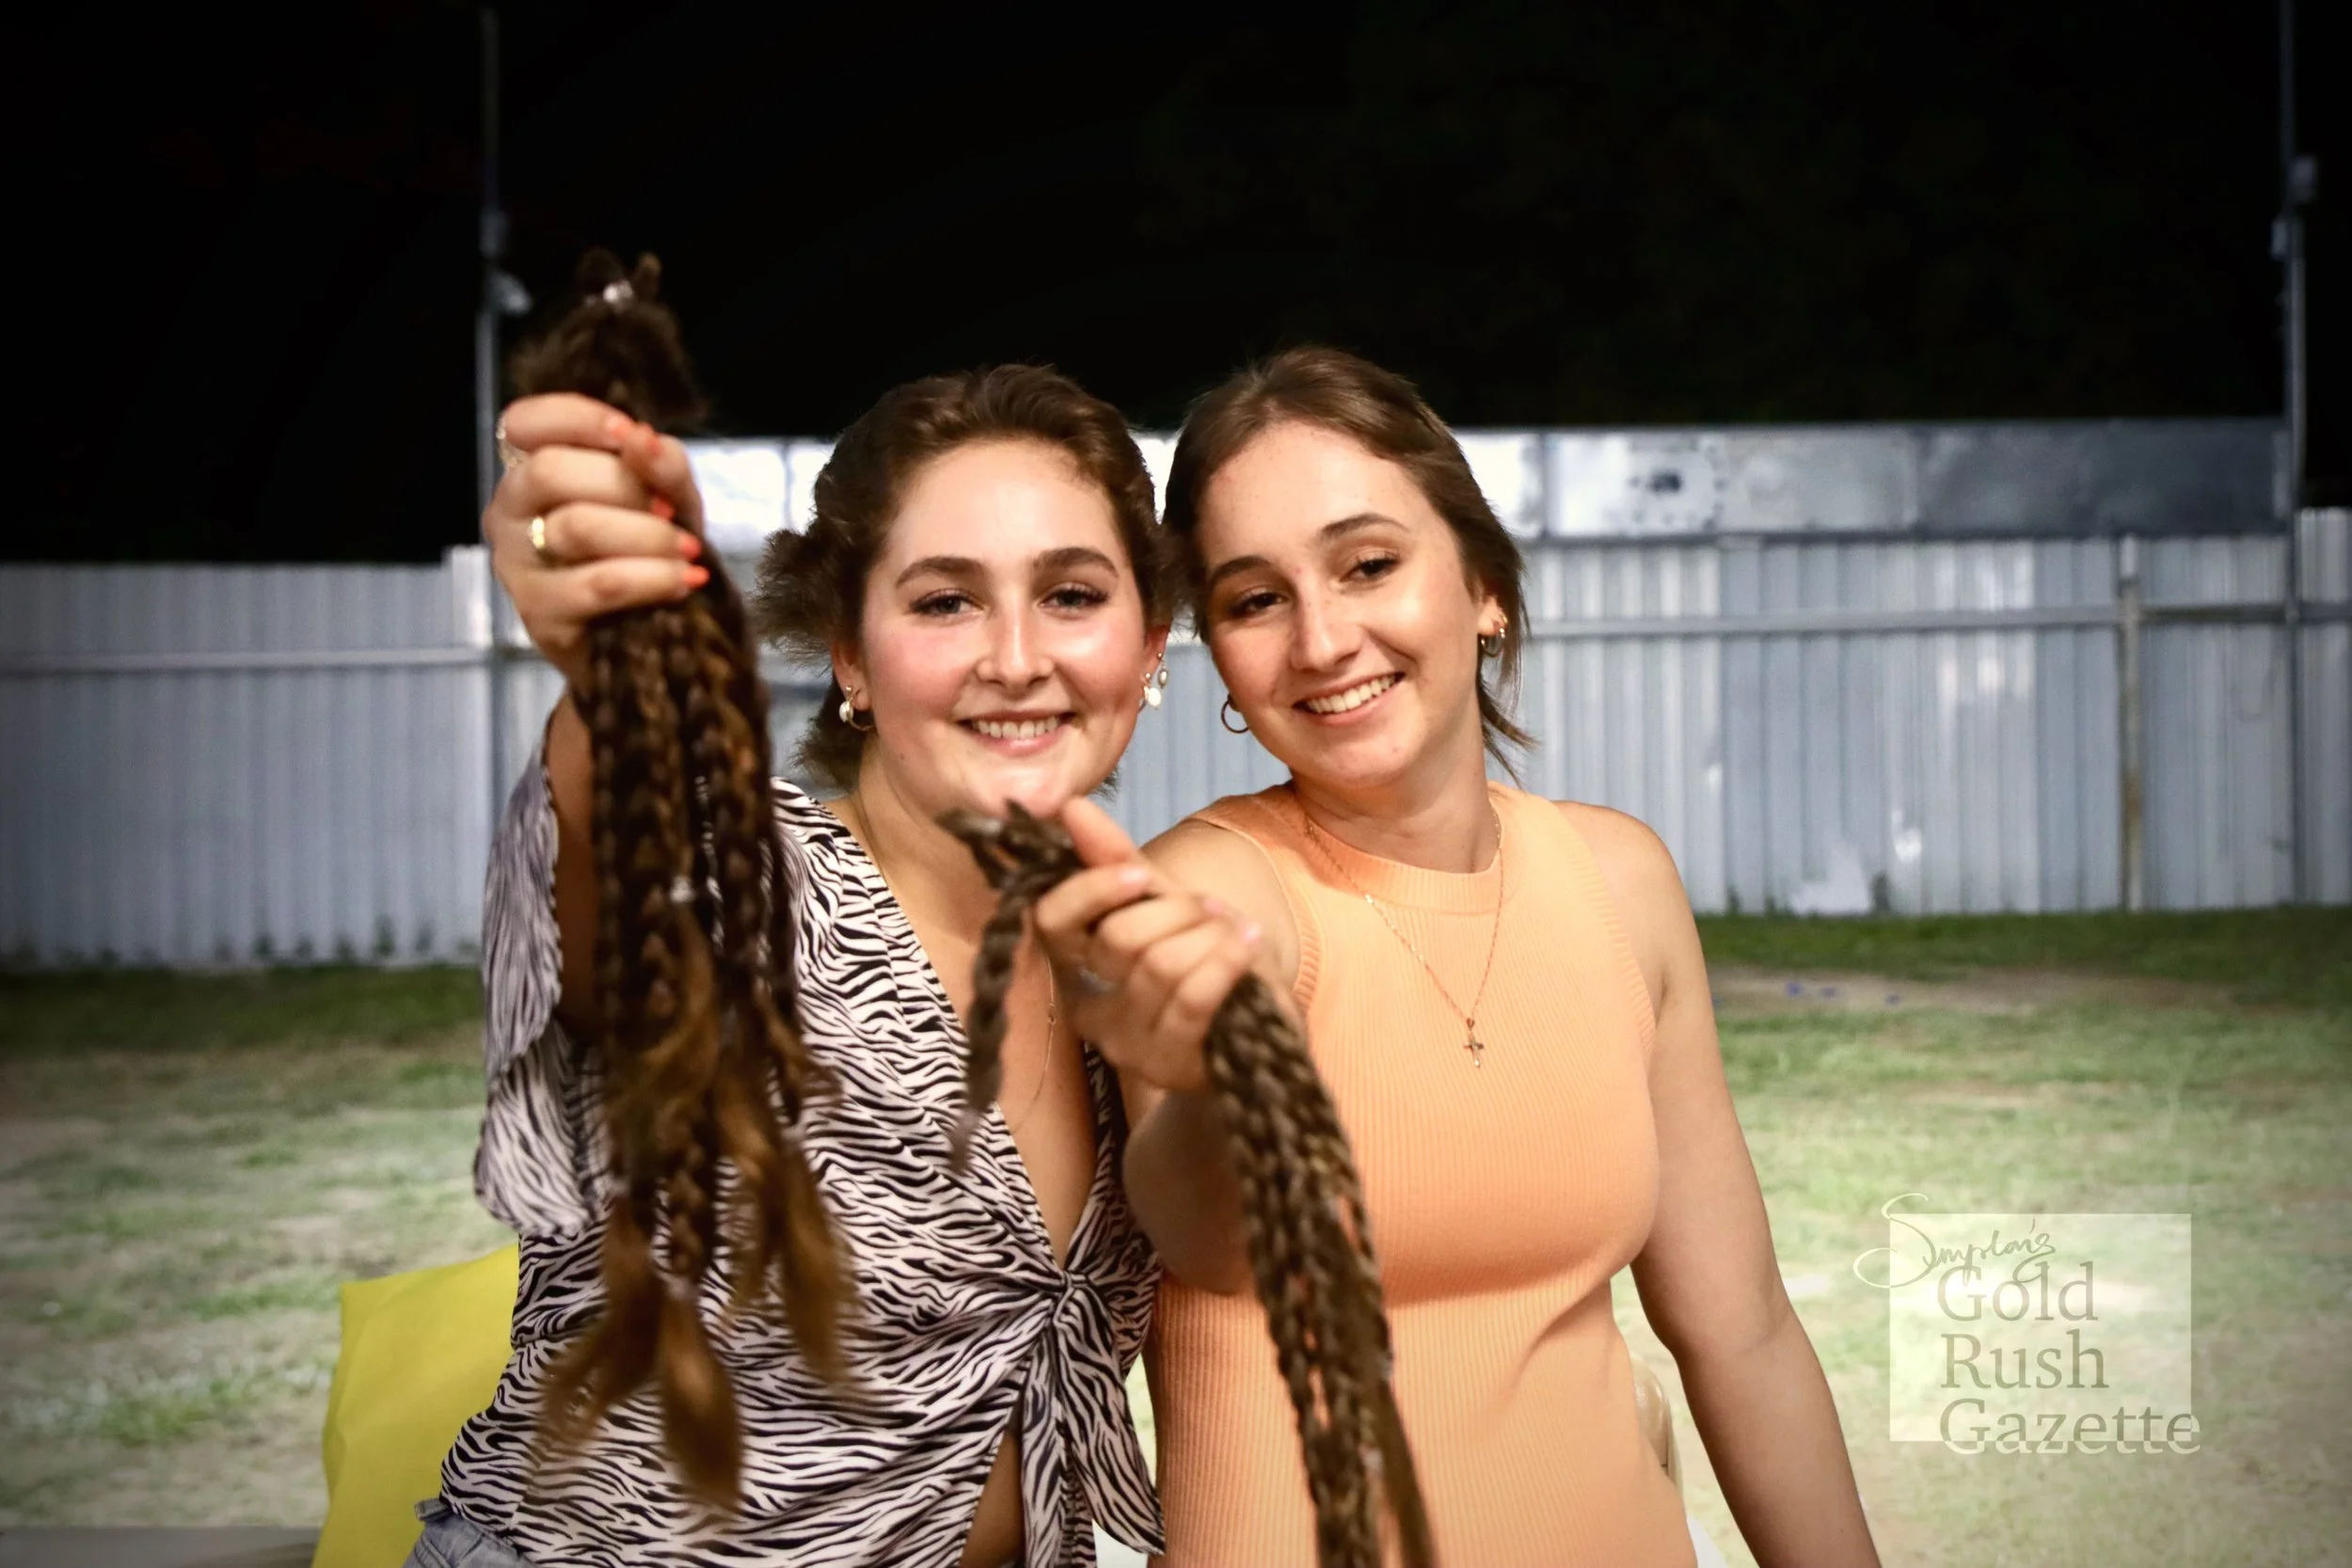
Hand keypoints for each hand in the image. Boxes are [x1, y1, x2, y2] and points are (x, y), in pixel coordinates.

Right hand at [485, 393, 710, 692]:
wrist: (655, 637)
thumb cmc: (650, 551)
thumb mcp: (668, 497)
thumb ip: (659, 463)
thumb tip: (641, 437)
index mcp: (530, 469)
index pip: (523, 423)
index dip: (576, 419)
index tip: (629, 434)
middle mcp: (509, 512)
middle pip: (549, 471)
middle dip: (624, 484)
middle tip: (668, 509)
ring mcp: (516, 565)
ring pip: (577, 527)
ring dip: (648, 535)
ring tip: (687, 551)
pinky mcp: (539, 615)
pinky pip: (599, 584)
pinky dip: (651, 578)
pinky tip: (682, 581)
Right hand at [1032, 799, 1261, 1094]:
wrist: (1262, 1032)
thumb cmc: (1208, 963)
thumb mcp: (1166, 905)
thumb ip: (1117, 861)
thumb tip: (1071, 805)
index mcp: (1080, 968)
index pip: (1052, 923)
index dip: (1090, 891)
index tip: (1138, 873)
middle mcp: (1093, 1012)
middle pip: (1117, 939)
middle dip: (1176, 911)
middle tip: (1211, 909)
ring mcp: (1130, 1047)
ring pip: (1160, 965)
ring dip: (1210, 936)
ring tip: (1236, 934)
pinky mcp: (1171, 1065)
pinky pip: (1193, 997)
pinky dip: (1226, 959)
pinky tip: (1248, 945)